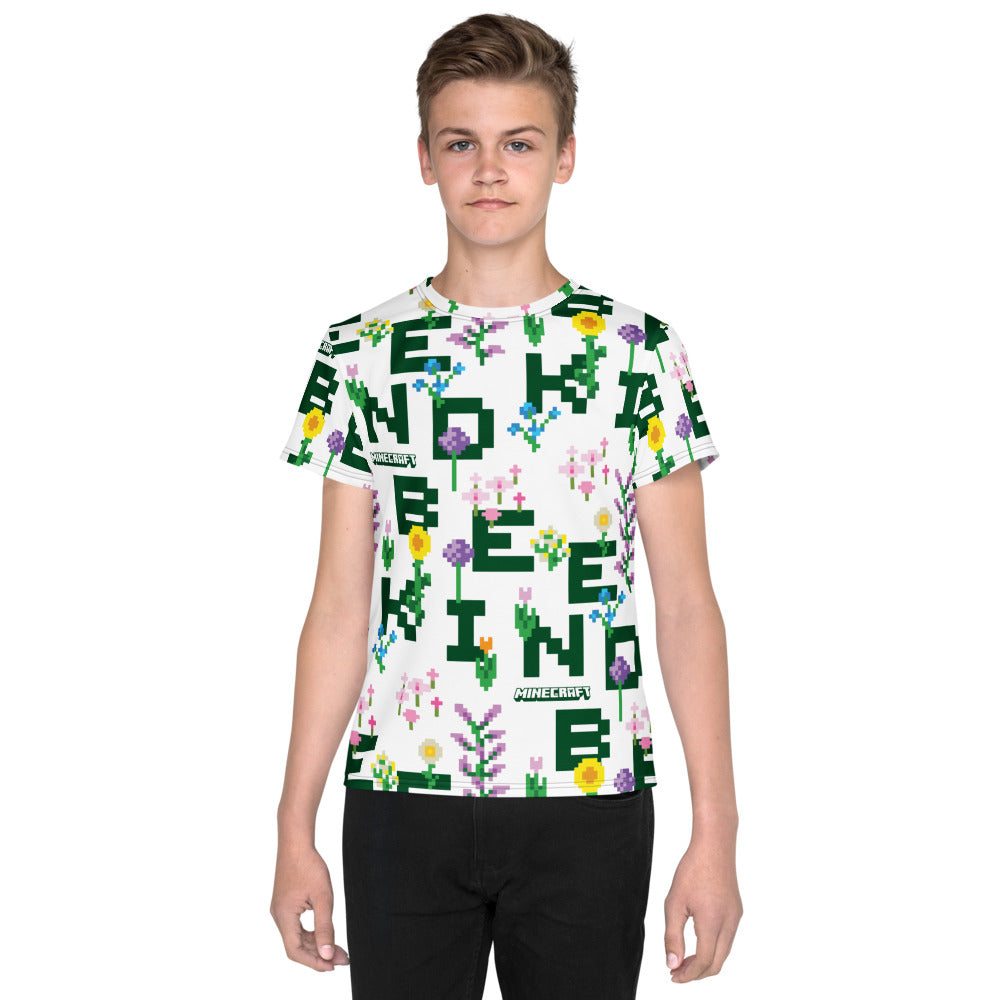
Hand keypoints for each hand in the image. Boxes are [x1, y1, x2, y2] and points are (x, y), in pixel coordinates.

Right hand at [270, 843, 350, 971]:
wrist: (296, 842)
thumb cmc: (309, 865)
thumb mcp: (323, 898)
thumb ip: (325, 927)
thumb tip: (328, 954)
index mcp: (284, 916)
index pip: (295, 951)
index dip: (314, 962)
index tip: (333, 966)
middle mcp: (279, 916)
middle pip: (296, 946)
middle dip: (319, 954)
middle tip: (342, 958)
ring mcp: (281, 910)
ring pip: (297, 937)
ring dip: (316, 944)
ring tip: (338, 949)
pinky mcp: (286, 904)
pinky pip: (297, 926)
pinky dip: (311, 933)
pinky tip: (325, 934)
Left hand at [663, 836, 742, 981]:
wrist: (714, 845)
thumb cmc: (692, 870)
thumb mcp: (674, 903)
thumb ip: (672, 936)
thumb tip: (672, 965)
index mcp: (713, 922)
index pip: (704, 962)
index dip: (688, 975)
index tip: (673, 976)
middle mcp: (729, 923)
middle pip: (717, 963)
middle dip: (697, 973)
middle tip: (677, 973)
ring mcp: (736, 918)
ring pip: (724, 952)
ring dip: (706, 961)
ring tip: (684, 959)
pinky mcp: (737, 911)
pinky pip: (727, 938)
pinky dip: (713, 947)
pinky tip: (698, 942)